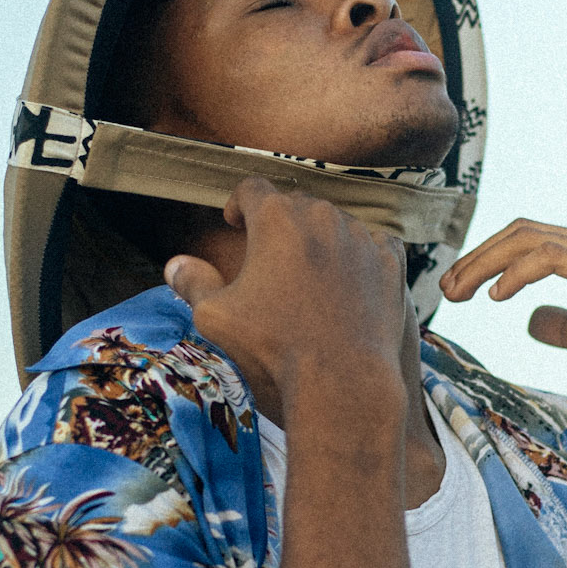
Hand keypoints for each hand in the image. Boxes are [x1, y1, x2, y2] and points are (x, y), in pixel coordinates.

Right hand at [164, 177, 411, 424]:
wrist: (341, 378)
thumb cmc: (273, 346)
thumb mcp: (215, 316)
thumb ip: (192, 283)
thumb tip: (175, 265)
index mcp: (275, 218)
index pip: (251, 189)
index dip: (238, 202)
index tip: (234, 221)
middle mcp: (321, 215)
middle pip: (295, 202)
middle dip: (279, 221)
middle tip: (268, 247)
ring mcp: (361, 236)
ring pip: (336, 222)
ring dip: (320, 236)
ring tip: (308, 266)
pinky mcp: (391, 261)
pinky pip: (374, 243)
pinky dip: (359, 254)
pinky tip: (350, 276)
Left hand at [440, 219, 566, 414]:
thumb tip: (530, 319)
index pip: (531, 240)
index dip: (490, 258)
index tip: (461, 288)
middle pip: (523, 231)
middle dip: (478, 256)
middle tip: (448, 287)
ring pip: (530, 238)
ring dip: (486, 262)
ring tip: (460, 292)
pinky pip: (550, 256)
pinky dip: (516, 271)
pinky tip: (496, 296)